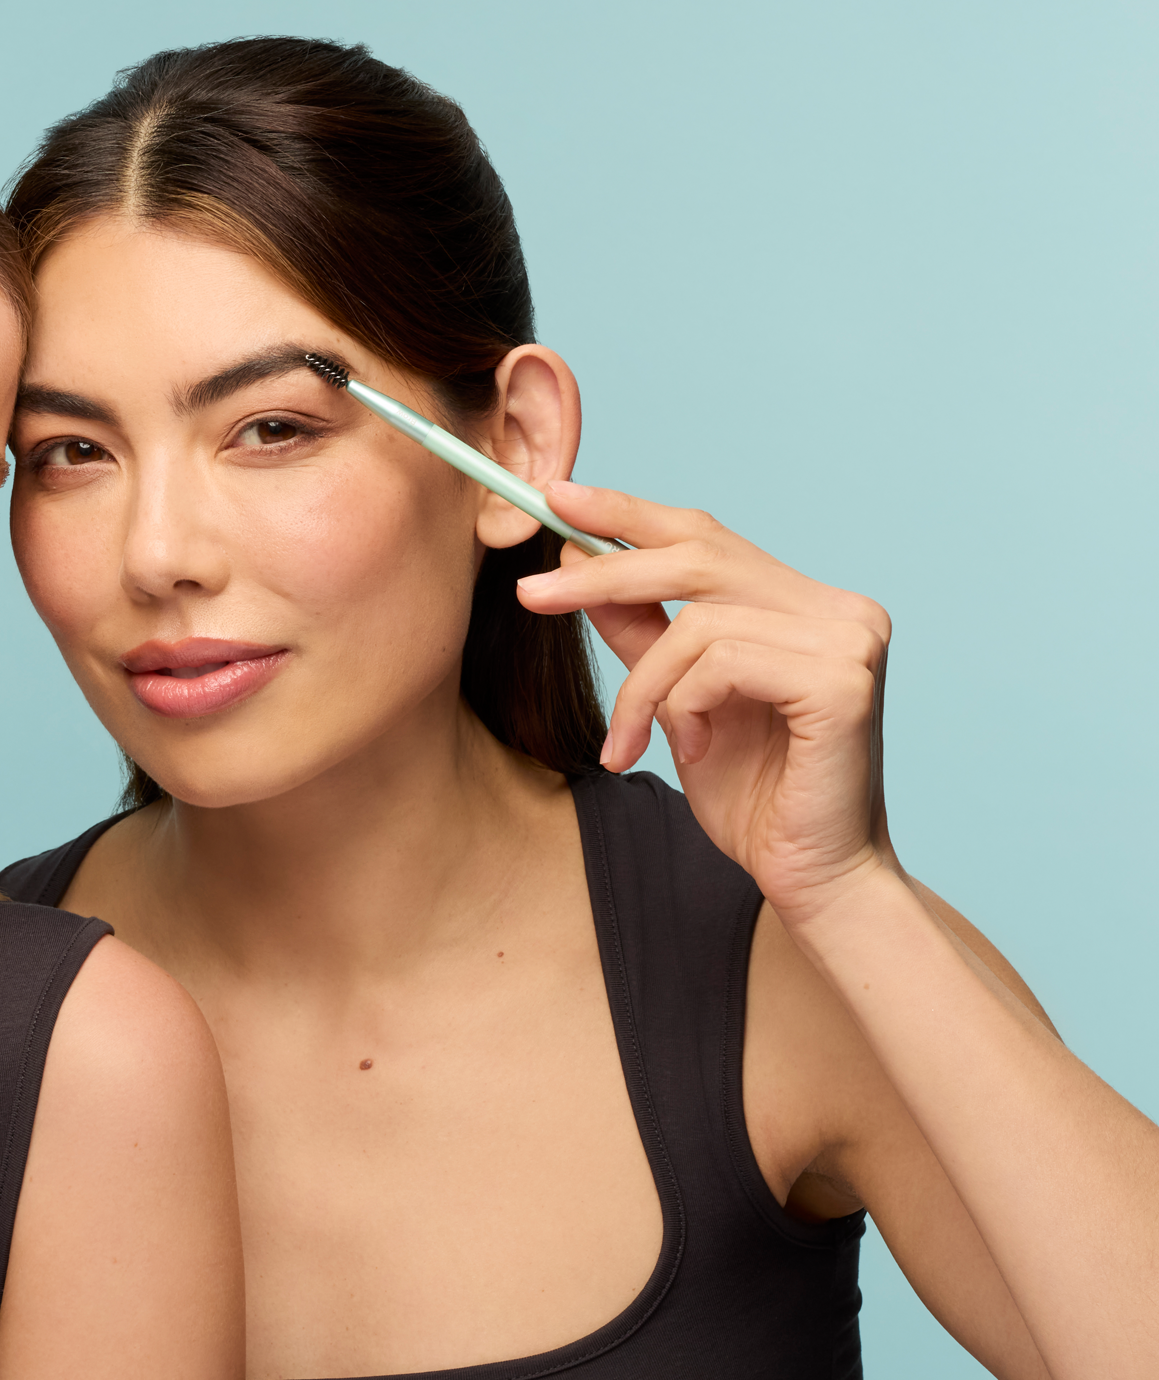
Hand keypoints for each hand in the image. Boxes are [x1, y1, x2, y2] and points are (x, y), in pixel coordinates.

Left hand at [515, 483, 894, 923]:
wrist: (813, 881)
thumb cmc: (754, 799)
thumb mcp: (676, 704)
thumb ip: (642, 634)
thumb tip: (575, 560)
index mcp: (806, 605)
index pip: (708, 536)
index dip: (629, 513)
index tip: (554, 498)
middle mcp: (839, 608)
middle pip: (699, 555)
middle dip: (603, 572)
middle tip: (530, 596)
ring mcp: (849, 638)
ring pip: (699, 622)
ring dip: (642, 687)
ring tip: (628, 744)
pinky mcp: (844, 680)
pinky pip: (721, 663)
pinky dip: (681, 706)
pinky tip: (690, 750)